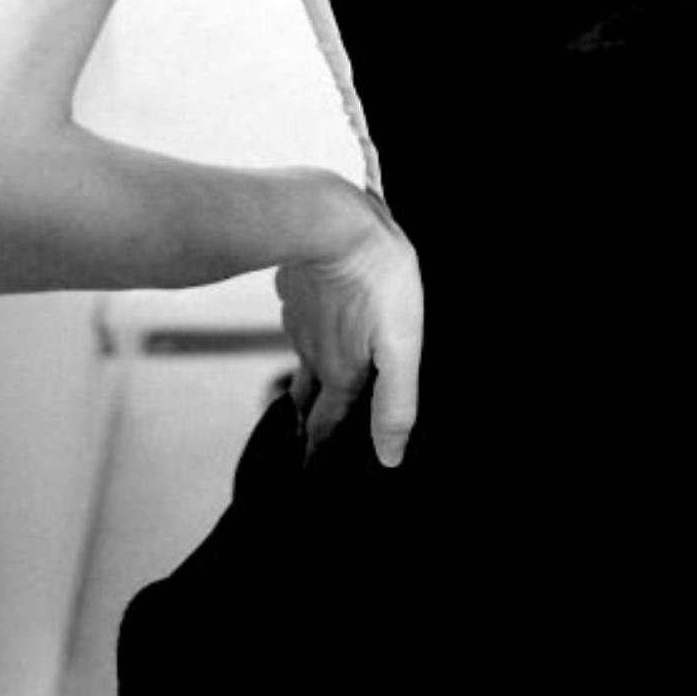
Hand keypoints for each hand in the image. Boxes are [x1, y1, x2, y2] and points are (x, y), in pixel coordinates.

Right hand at [275, 199, 422, 467]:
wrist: (331, 221)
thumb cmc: (378, 281)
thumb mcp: (401, 346)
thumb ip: (396, 403)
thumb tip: (390, 458)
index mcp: (340, 372)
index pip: (325, 424)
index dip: (319, 451)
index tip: (308, 473)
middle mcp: (313, 351)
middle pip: (307, 395)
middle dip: (307, 419)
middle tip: (304, 437)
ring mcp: (299, 318)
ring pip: (301, 353)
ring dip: (305, 372)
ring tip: (312, 381)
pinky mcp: (294, 287)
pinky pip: (297, 314)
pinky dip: (305, 325)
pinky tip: (313, 315)